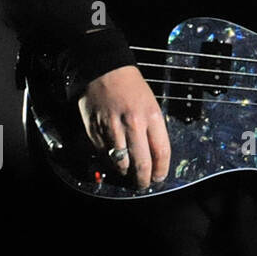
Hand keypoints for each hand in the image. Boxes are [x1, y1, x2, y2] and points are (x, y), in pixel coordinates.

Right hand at [78, 64, 170, 188]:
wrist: (104, 71)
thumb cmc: (131, 87)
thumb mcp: (151, 104)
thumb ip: (152, 129)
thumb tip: (154, 155)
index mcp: (152, 117)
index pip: (162, 152)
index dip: (161, 170)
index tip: (159, 178)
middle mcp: (134, 125)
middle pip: (142, 163)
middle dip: (144, 179)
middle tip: (143, 184)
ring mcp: (113, 129)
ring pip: (121, 163)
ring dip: (126, 173)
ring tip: (128, 175)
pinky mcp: (95, 131)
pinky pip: (104, 155)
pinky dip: (110, 162)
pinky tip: (114, 161)